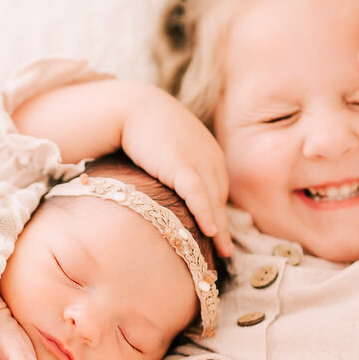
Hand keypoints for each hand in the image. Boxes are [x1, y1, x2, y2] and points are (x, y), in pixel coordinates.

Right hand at [119, 88, 232, 256]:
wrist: (131, 107)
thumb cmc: (143, 128)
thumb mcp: (168, 147)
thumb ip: (175, 166)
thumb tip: (169, 188)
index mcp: (208, 154)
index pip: (217, 189)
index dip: (218, 213)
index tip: (220, 234)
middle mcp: (210, 158)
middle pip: (219, 198)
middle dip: (224, 225)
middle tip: (227, 251)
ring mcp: (199, 162)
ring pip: (213, 200)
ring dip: (220, 227)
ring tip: (224, 251)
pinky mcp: (183, 166)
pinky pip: (199, 195)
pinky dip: (206, 214)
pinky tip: (212, 232)